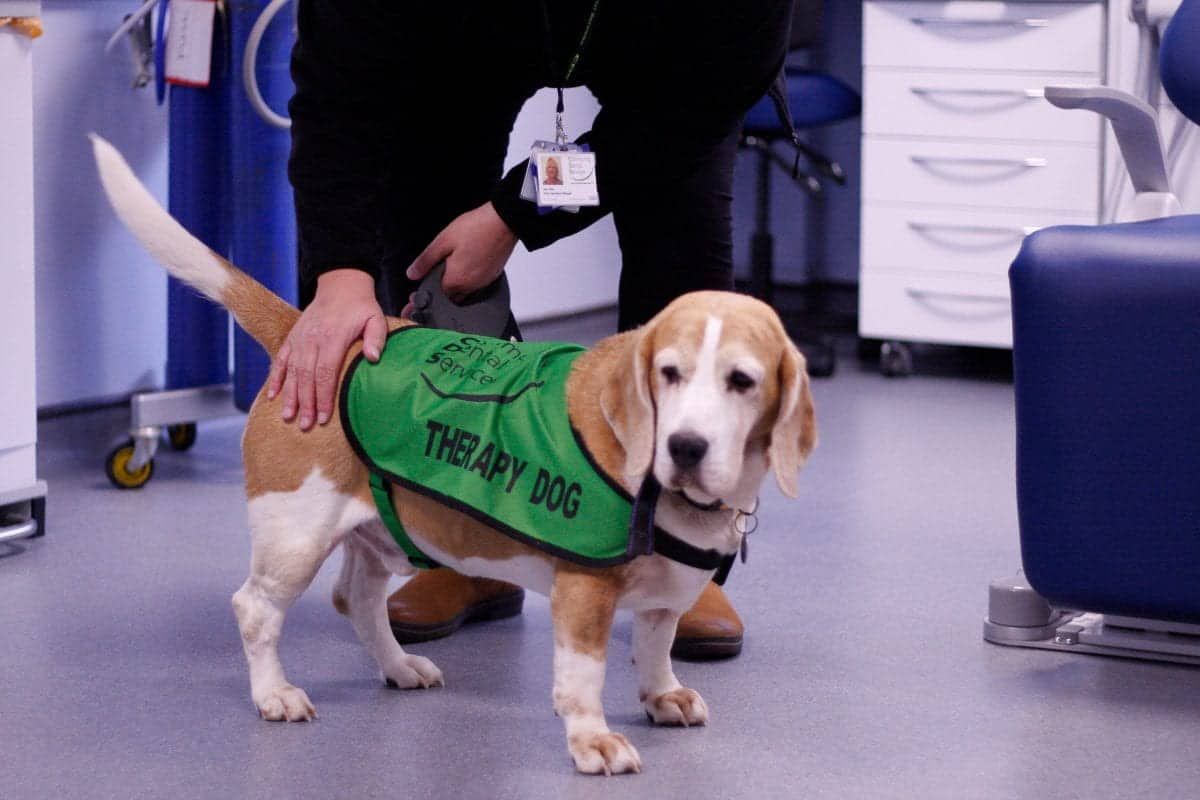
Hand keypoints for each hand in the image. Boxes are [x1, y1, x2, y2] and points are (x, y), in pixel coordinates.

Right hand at [267, 269, 387, 430]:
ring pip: (291, 371)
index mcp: (332, 337)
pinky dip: (275, 378)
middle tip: (306, 426)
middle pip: (306, 376)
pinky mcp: (292, 338)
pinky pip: (280, 360)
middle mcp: (312, 339)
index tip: (324, 417)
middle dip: (305, 403)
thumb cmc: (361, 307)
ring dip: (289, 395)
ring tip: (287, 417)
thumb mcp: (376, 318)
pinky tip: (272, 396)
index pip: (326, 373)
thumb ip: (376, 338)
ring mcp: (300, 339)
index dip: (324, 396)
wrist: (340, 285)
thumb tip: (373, 359)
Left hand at [403, 201, 517, 316]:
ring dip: (457, 283)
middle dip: (443, 289)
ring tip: (455, 261)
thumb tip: (412, 274)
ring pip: (465, 291)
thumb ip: (425, 261)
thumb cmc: (477, 228)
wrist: (504, 221)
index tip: (422, 288)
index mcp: (456, 280)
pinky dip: (469, 278)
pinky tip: (468, 262)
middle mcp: (471, 286)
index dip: (427, 291)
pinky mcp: (493, 276)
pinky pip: (477, 284)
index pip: (437, 296)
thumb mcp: (443, 241)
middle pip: (452, 297)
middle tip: (440, 269)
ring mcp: (484, 282)